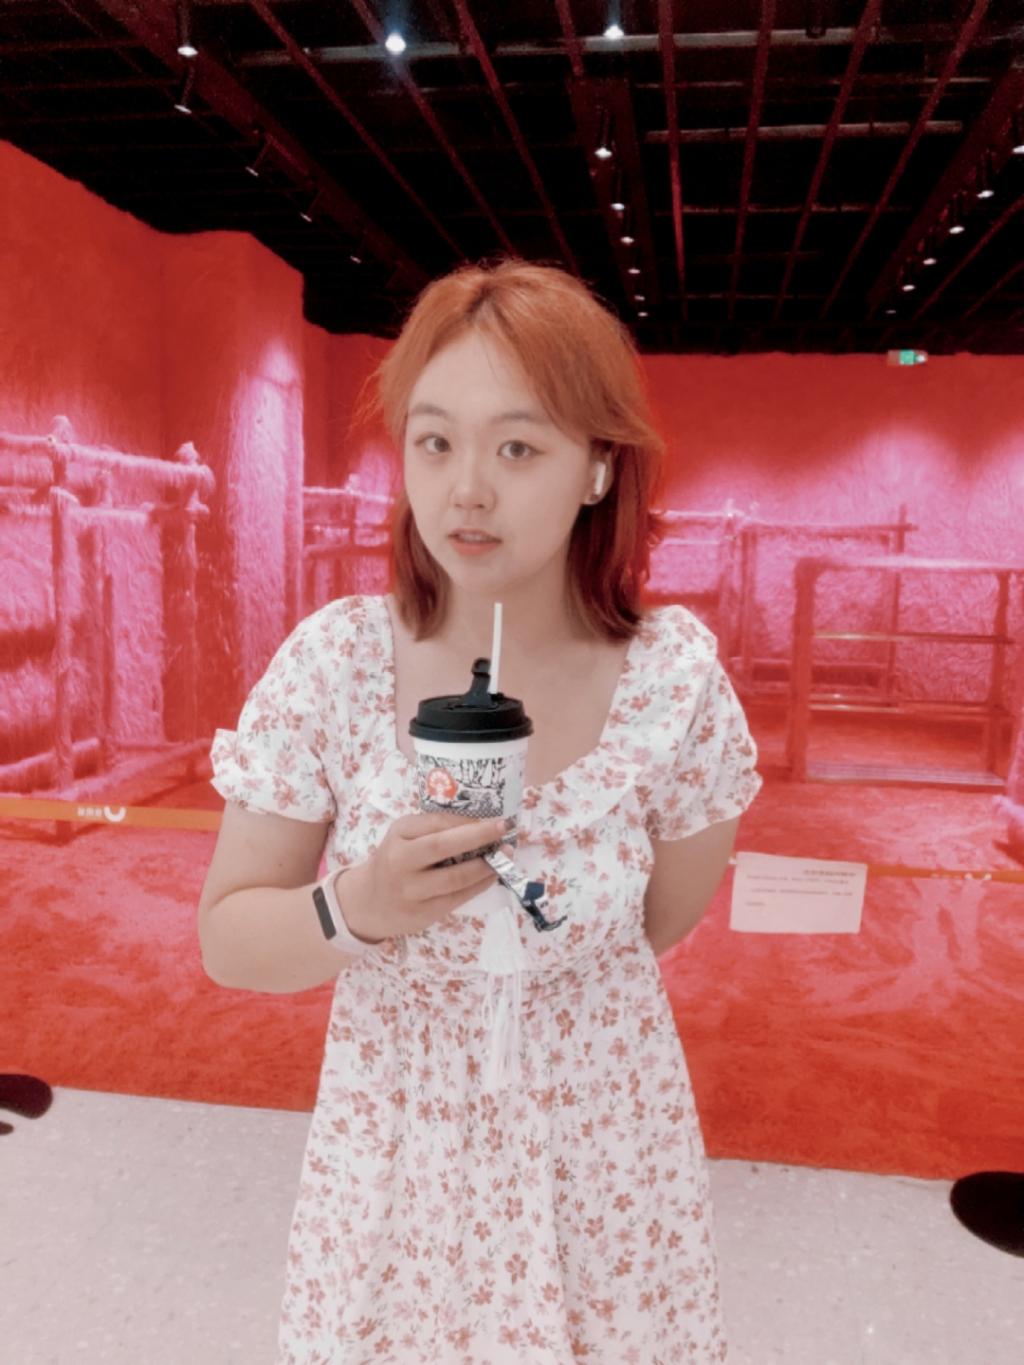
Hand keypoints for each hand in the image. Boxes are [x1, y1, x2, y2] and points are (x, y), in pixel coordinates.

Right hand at [340, 812, 513, 942]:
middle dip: (478, 836)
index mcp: (398, 834)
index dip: (467, 821)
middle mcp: (400, 861)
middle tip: (504, 829)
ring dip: (485, 866)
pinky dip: (478, 886)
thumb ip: (433, 829)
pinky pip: (456, 898)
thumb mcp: (404, 837)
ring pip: (454, 878)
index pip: (435, 822)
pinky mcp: (421, 913)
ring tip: (505, 855)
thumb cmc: (396, 861)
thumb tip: (481, 823)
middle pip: (442, 846)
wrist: (368, 901)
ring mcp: (410, 890)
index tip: (494, 817)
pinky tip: (492, 876)